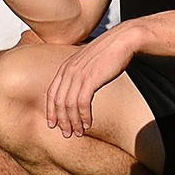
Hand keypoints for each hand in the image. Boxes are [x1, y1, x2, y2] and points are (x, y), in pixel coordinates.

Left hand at [43, 24, 142, 139]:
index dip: (51, 111)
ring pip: (69, 105)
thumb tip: (78, 89)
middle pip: (58, 102)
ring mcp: (79, 75)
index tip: (54, 124)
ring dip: (73, 121)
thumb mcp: (87, 62)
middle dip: (62, 121)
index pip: (51, 93)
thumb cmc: (108, 52)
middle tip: (67, 133)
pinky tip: (88, 123)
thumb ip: (79, 74)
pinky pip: (83, 103)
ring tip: (78, 132)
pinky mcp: (91, 79)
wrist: (123, 40)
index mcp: (66, 67)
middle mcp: (69, 71)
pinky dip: (84, 116)